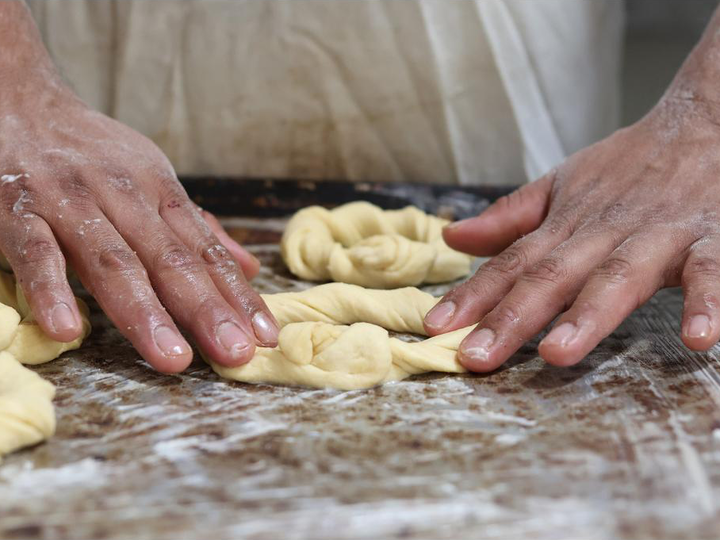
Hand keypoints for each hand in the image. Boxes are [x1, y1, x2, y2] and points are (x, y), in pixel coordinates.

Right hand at [0, 73, 277, 373]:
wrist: (17, 100)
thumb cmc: (92, 153)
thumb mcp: (152, 178)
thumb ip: (197, 228)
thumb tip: (249, 266)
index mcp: (160, 191)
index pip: (207, 252)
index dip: (238, 295)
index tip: (264, 335)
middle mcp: (123, 196)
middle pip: (171, 261)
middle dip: (207, 311)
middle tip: (235, 355)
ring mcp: (70, 203)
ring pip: (113, 262)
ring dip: (145, 312)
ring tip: (173, 358)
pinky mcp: (18, 210)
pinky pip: (37, 252)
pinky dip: (52, 289)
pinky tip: (69, 330)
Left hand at [424, 92, 719, 371]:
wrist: (706, 120)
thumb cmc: (630, 164)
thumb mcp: (562, 184)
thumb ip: (510, 217)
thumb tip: (453, 236)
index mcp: (568, 223)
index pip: (511, 263)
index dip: (473, 295)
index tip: (436, 327)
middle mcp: (604, 231)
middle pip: (552, 277)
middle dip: (512, 317)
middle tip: (476, 356)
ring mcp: (657, 236)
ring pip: (618, 277)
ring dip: (587, 315)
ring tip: (556, 353)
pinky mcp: (711, 239)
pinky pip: (711, 272)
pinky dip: (708, 302)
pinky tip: (698, 338)